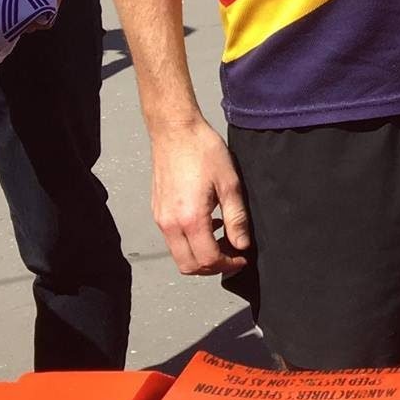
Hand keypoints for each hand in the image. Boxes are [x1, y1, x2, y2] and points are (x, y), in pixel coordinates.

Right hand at [151, 119, 250, 275]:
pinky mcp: (158, 212)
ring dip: (200, 256)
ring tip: (222, 238)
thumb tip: (242, 244)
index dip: (228, 264)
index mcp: (190, 219)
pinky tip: (208, 223)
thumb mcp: (230, 183)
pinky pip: (172, 240)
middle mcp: (170, 224)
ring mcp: (160, 219)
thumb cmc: (203, 151)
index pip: (207, 260)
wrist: (176, 132)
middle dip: (212, 267)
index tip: (241, 258)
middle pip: (189, 266)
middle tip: (232, 255)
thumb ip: (237, 217)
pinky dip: (190, 242)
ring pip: (179, 255)